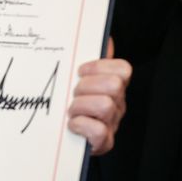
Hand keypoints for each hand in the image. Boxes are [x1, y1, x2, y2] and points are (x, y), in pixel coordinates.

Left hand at [68, 39, 130, 155]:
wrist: (59, 137)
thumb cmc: (68, 103)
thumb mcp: (75, 78)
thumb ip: (89, 57)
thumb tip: (104, 38)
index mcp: (112, 85)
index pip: (122, 69)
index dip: (100, 66)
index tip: (79, 70)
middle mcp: (117, 103)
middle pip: (114, 85)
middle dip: (86, 86)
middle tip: (73, 93)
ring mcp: (112, 123)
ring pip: (105, 105)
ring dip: (80, 106)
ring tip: (70, 110)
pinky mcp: (104, 142)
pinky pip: (99, 131)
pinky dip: (81, 126)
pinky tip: (71, 125)